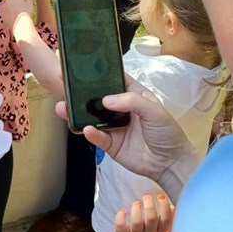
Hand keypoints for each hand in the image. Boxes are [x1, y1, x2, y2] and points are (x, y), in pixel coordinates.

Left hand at [0, 0, 34, 29]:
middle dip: (12, 0)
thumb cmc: (26, 13)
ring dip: (9, 6)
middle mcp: (8, 1)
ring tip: (14, 11)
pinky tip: (11, 16)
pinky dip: (7, 13)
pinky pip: (4, 12)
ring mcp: (4, 8)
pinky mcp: (2, 15)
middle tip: (17, 4)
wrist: (20, 24)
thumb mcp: (30, 4)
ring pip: (6, 5)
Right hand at [55, 76, 195, 196]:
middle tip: (64, 86)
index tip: (82, 68)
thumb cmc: (166, 132)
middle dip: (81, 93)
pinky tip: (85, 129)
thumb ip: (132, 101)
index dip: (100, 74)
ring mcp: (114, 127)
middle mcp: (121, 109)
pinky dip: (90, 133)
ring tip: (62, 107)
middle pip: (98, 98)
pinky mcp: (110, 144)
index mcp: (133, 96)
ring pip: (92, 118)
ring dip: (77, 113)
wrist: (169, 163)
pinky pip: (97, 137)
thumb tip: (105, 100)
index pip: (114, 81)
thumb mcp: (154, 111)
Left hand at [115, 193, 173, 231]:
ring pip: (136, 223)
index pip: (166, 219)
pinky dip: (120, 217)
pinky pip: (121, 227)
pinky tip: (123, 211)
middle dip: (149, 205)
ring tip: (136, 203)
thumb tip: (173, 207)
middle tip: (146, 196)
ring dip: (136, 210)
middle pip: (151, 219)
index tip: (161, 196)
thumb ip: (169, 222)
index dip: (164, 207)